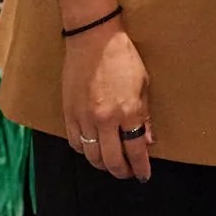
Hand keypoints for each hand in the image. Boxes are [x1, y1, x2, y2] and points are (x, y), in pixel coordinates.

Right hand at [61, 19, 152, 180]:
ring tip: (112, 164)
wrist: (93, 40)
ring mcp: (84, 118)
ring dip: (103, 164)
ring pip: (91, 156)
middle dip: (122, 171)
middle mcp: (105, 119)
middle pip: (112, 159)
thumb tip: (147, 140)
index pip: (135, 150)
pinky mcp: (68, 114)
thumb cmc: (123, 57)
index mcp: (127, 111)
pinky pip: (74, 143)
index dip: (140, 167)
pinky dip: (84, 151)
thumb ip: (144, 116)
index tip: (144, 174)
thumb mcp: (144, 84)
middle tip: (128, 173)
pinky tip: (92, 149)